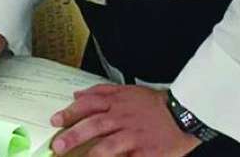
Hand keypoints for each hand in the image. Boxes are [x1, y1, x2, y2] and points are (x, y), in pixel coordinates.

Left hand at [50, 84, 200, 156]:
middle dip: (74, 135)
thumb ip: (101, 92)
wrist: (184, 114)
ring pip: (108, 145)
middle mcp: (123, 118)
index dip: (70, 112)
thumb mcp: (127, 90)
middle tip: (57, 145)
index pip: (88, 105)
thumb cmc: (155, 104)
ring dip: (91, 154)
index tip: (55, 120)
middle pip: (94, 125)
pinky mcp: (146, 153)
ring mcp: (134, 136)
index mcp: (117, 102)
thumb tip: (77, 94)